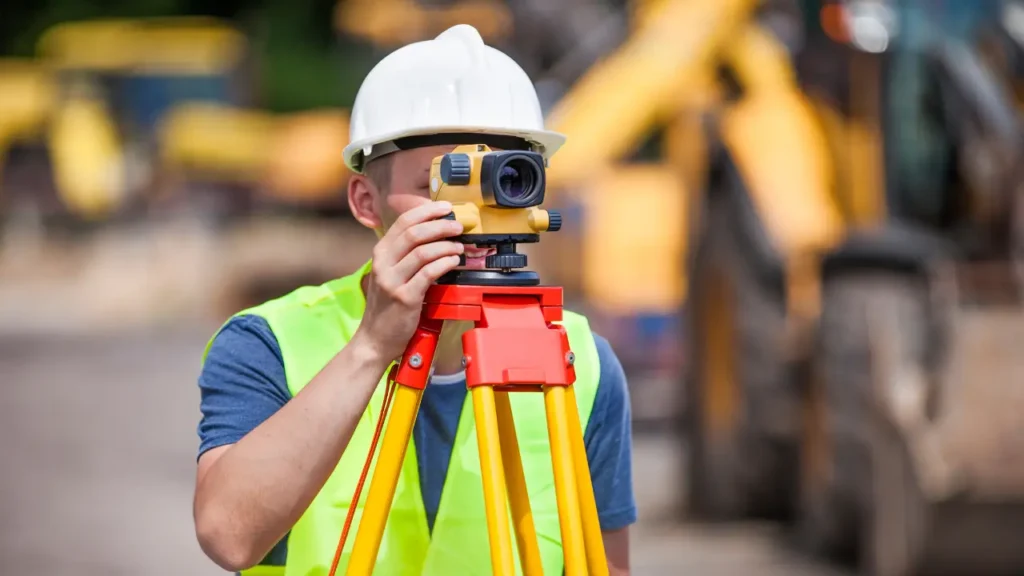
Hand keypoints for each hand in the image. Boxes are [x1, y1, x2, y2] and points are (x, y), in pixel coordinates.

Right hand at [356, 200, 463, 362]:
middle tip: (458, 226)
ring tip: (459, 247)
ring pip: (423, 251)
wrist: (374, 339)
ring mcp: (392, 281)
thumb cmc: (387, 307)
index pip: (403, 222)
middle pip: (414, 233)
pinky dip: (444, 263)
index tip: (445, 208)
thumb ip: (405, 256)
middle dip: (440, 225)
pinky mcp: (405, 298)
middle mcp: (383, 264)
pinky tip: (453, 261)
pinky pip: (429, 273)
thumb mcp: (389, 274)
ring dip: (446, 245)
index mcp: (380, 253)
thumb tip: (434, 234)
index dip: (426, 211)